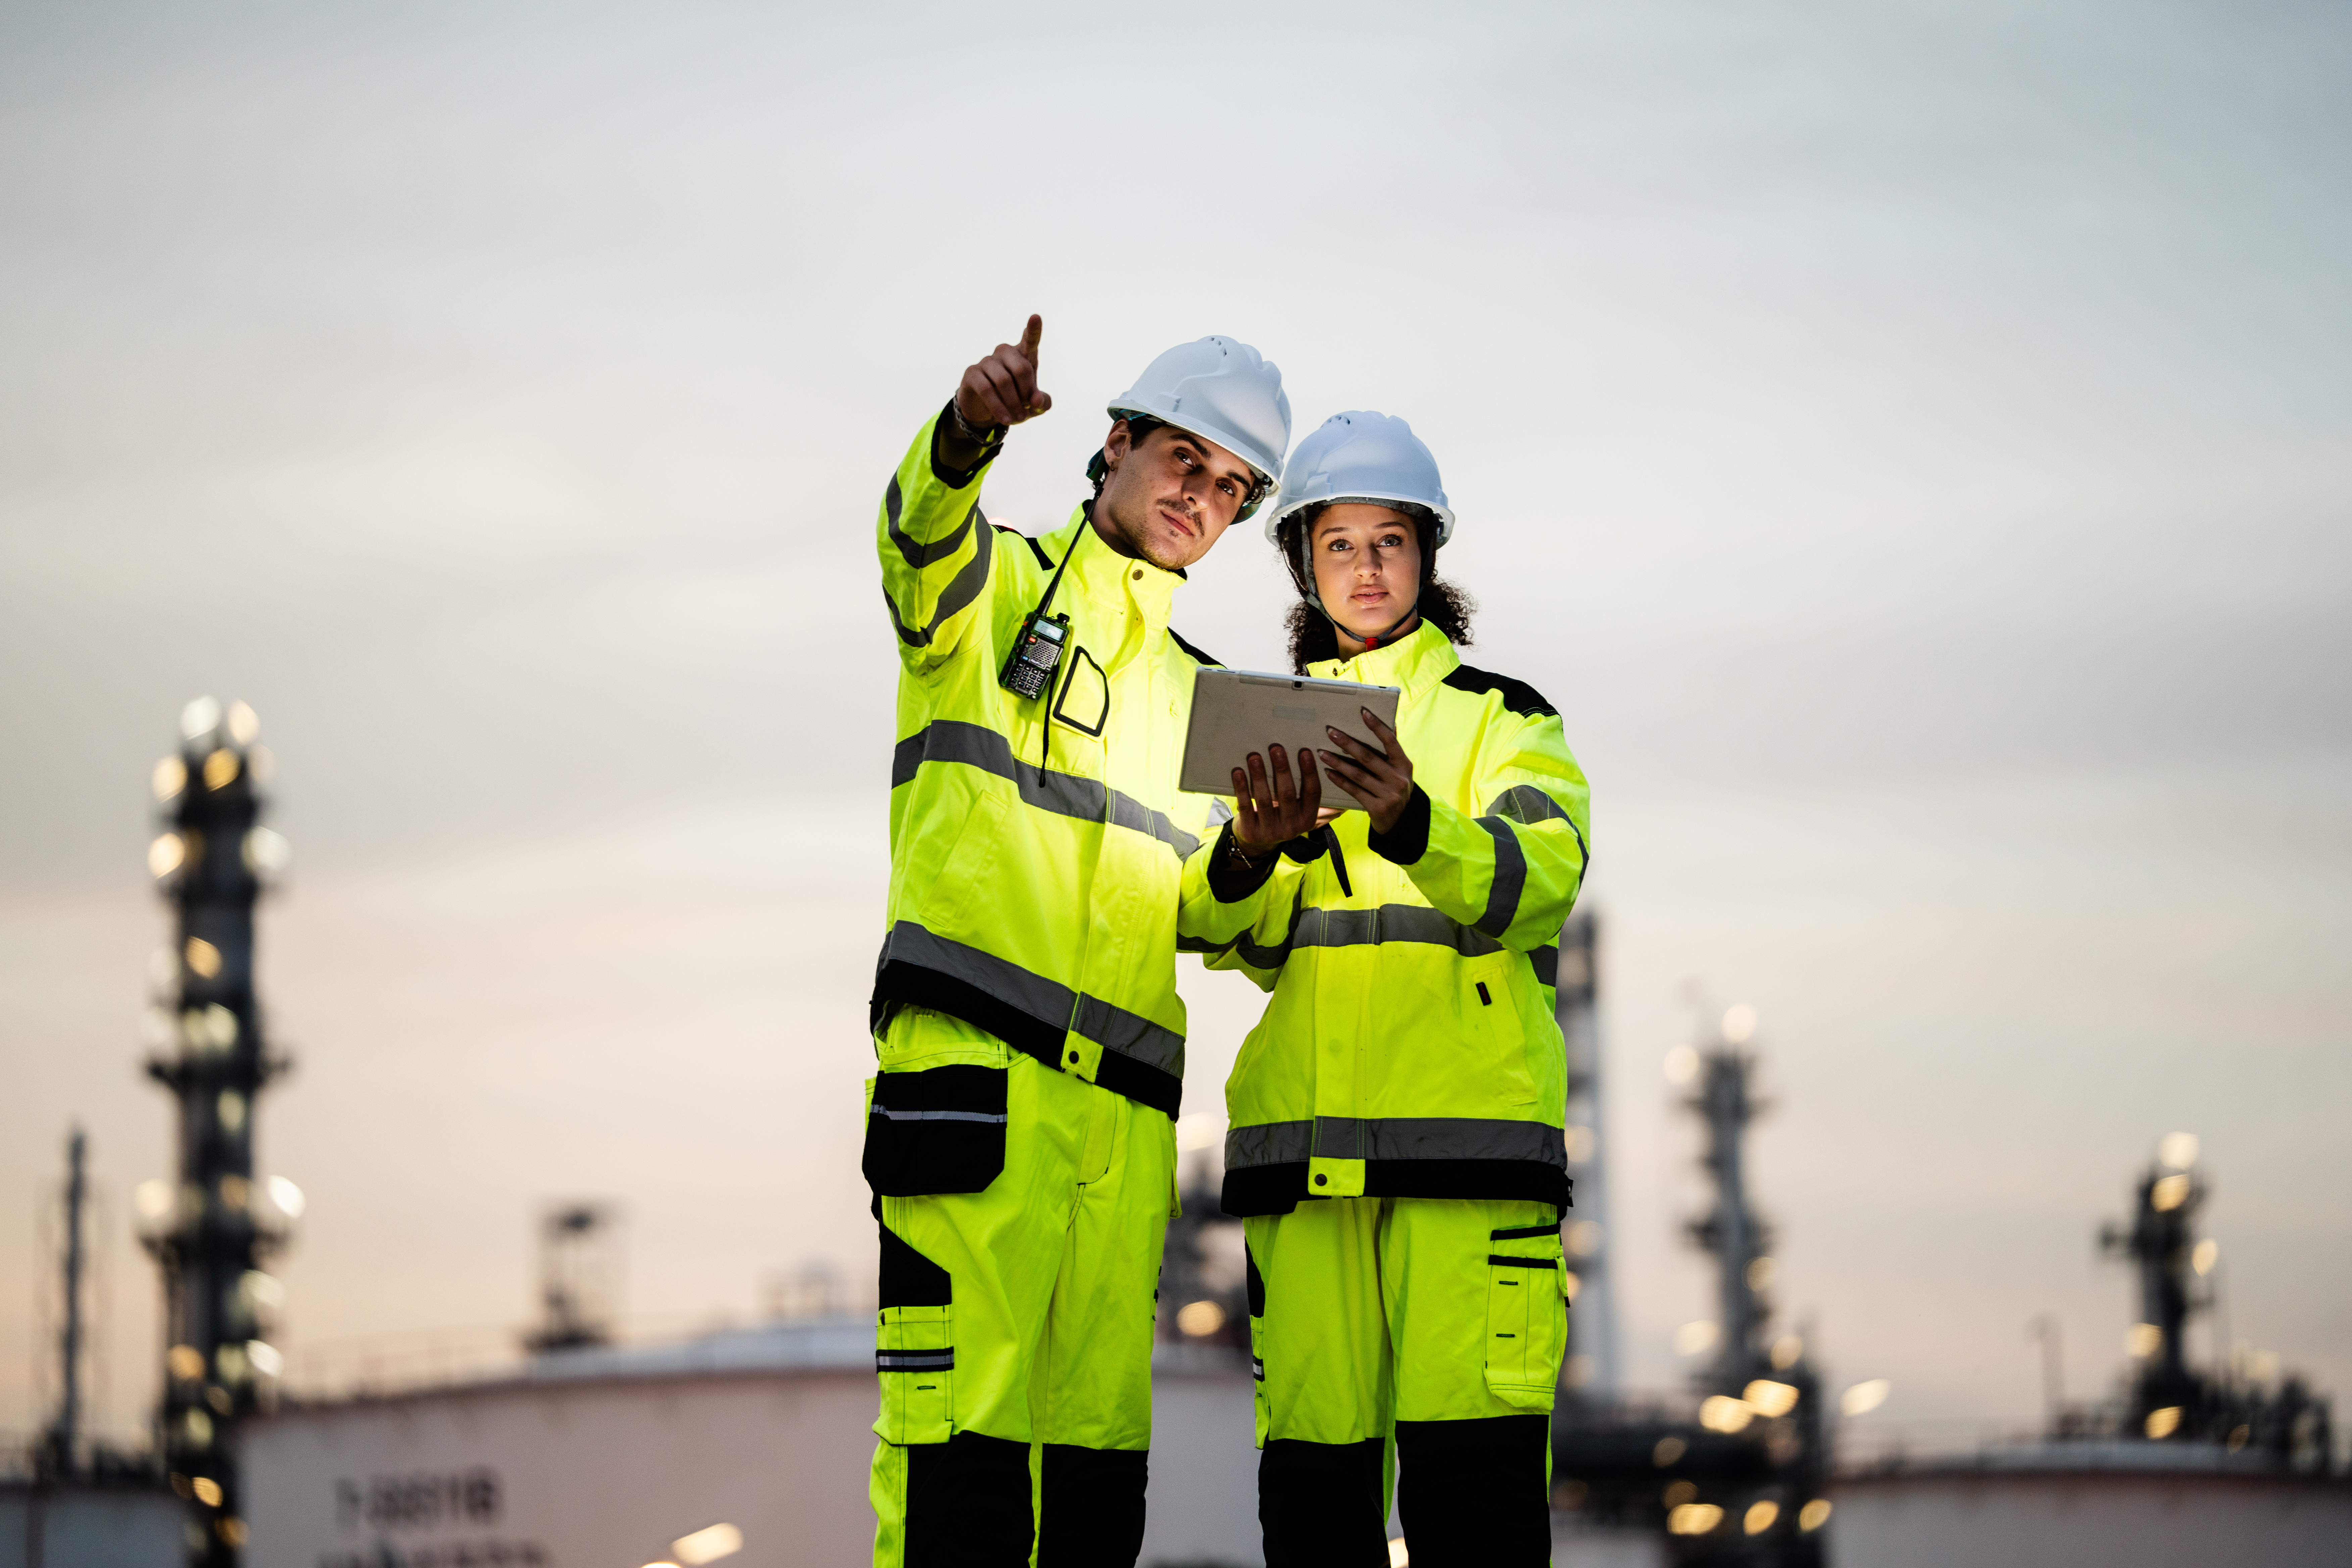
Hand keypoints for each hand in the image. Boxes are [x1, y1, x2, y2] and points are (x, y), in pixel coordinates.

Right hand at [955, 315, 1051, 428]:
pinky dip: (998, 407)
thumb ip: (1041, 402)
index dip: (1033, 330)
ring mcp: (987, 360)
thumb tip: (1037, 400)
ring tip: (1018, 419)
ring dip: (1013, 404)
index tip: (1036, 317)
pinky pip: (987, 389)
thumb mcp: (1032, 406)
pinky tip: (1005, 419)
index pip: (1030, 340)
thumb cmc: (1014, 402)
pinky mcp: (972, 373)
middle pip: (1021, 368)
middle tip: (1028, 410)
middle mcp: (1005, 352)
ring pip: (1003, 381)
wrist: (986, 411)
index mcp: (1023, 355)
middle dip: (1027, 393)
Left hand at [1230, 744, 1323, 855]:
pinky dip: (1242, 788)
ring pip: (1265, 799)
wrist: (1257, 845)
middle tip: (1276, 748)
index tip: (1304, 752)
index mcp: (1308, 819)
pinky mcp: (1252, 832)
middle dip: (1282, 769)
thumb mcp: (1294, 810)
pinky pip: (1246, 806)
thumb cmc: (1278, 817)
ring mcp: (1271, 832)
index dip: (1309, 772)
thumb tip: (1304, 755)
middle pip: (1287, 794)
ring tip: (1254, 757)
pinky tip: (1238, 772)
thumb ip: (1301, 792)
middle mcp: (1292, 828)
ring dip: (1259, 775)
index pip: (1313, 793)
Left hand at [1319, 710, 1414, 834]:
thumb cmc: (1395, 786)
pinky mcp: (1377, 808)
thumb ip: (1393, 750)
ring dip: (1338, 763)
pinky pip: (1354, 791)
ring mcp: (1388, 795)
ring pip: (1358, 775)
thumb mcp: (1400, 769)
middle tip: (1330, 732)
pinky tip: (1328, 772)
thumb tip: (1391, 723)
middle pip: (1369, 757)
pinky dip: (1340, 781)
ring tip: (1322, 753)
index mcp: (1404, 764)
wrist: (1400, 820)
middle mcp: (1398, 779)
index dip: (1377, 726)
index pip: (1390, 741)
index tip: (1363, 712)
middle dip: (1347, 743)